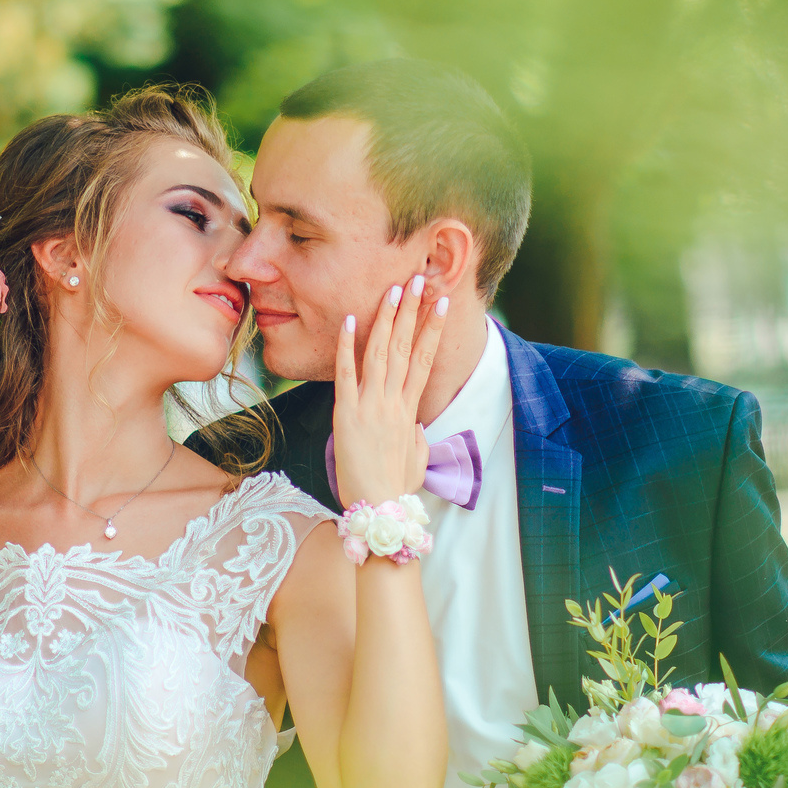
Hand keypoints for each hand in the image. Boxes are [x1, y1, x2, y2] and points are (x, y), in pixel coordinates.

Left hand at [331, 273, 448, 510]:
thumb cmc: (395, 487)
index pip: (425, 359)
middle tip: (418, 280)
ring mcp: (371, 406)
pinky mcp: (347, 414)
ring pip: (381, 353)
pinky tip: (349, 319)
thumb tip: (415, 424)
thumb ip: (416, 436)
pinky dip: (347, 345)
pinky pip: (346, 373)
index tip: (441, 302)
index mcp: (410, 410)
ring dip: (387, 319)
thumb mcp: (415, 458)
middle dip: (413, 311)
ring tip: (394, 290)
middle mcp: (393, 402)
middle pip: (406, 347)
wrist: (378, 507)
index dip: (433, 328)